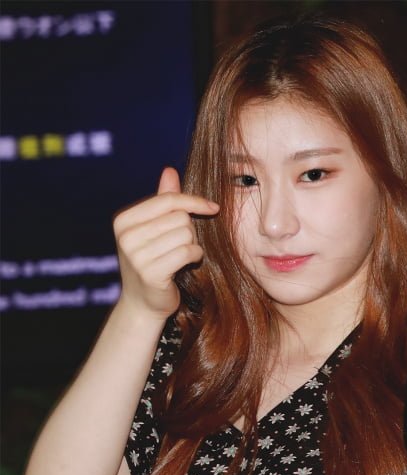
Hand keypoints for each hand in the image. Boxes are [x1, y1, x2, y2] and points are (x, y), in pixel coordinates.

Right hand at [112, 167, 218, 320]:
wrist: (143, 303)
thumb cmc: (154, 262)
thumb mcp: (155, 229)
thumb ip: (163, 200)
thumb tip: (169, 170)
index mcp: (124, 220)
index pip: (167, 200)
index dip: (194, 201)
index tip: (214, 208)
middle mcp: (126, 236)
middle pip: (180, 217)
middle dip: (190, 230)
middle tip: (181, 245)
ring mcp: (136, 255)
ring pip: (186, 234)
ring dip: (192, 245)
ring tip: (181, 256)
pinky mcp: (151, 273)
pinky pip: (188, 252)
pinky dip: (195, 256)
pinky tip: (188, 264)